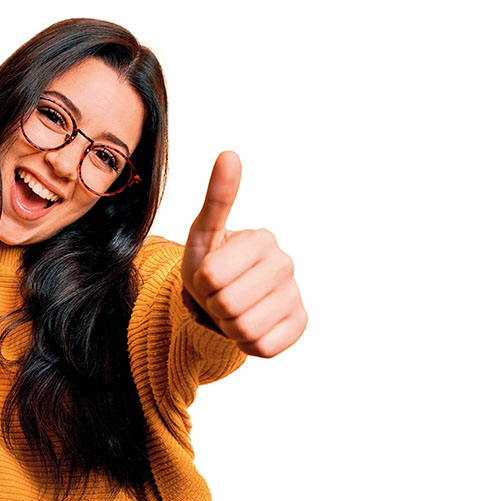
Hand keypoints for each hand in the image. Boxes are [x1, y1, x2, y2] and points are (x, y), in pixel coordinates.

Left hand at [181, 152, 307, 357]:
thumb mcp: (204, 234)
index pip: (211, 277)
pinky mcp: (301, 323)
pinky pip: (264, 347)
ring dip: (229, 327)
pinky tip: (250, 325)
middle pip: (228, 305)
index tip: (208, 276)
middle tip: (219, 296)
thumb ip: (216, 198)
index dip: (200, 284)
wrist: (224, 298)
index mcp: (261, 239)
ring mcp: (296, 294)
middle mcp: (285, 263)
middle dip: (214, 306)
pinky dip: (248, 344)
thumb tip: (229, 153)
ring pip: (245, 329)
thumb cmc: (210, 263)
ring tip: (232, 311)